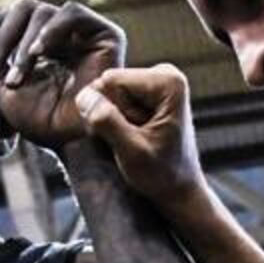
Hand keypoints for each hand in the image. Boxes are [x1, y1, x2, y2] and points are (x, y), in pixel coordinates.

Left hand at [0, 0, 126, 148]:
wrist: (72, 144)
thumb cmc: (43, 123)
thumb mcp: (2, 84)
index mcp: (44, 43)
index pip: (15, 17)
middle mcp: (66, 34)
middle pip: (26, 9)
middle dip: (3, 36)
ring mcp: (86, 33)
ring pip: (44, 12)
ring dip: (24, 44)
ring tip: (18, 78)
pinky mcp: (106, 35)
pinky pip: (73, 13)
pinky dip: (52, 29)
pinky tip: (40, 53)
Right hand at [74, 63, 204, 205]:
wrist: (179, 189)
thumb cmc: (161, 174)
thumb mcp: (131, 152)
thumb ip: (107, 123)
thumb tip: (84, 97)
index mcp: (168, 82)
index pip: (110, 81)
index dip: (108, 111)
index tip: (131, 135)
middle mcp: (166, 74)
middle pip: (110, 84)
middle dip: (112, 114)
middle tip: (132, 140)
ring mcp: (157, 81)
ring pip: (109, 93)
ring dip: (114, 120)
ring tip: (135, 140)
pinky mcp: (149, 91)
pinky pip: (115, 99)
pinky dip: (118, 120)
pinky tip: (134, 136)